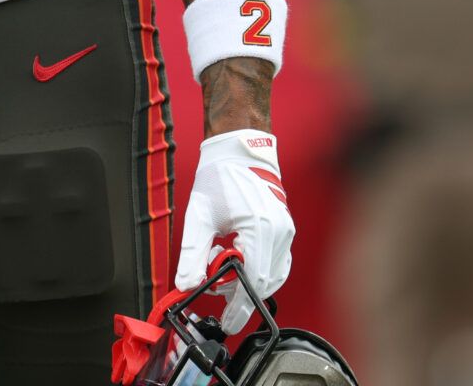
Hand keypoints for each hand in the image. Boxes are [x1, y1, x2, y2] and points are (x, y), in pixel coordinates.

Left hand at [174, 129, 292, 332]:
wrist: (237, 150)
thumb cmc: (219, 176)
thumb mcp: (198, 216)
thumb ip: (192, 253)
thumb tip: (186, 284)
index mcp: (259, 228)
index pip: (253, 281)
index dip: (240, 306)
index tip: (228, 323)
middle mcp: (279, 232)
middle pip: (265, 282)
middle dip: (241, 295)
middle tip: (217, 296)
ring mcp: (286, 230)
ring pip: (273, 275)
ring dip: (248, 281)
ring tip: (220, 271)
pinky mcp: (285, 228)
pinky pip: (277, 262)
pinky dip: (258, 269)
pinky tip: (236, 259)